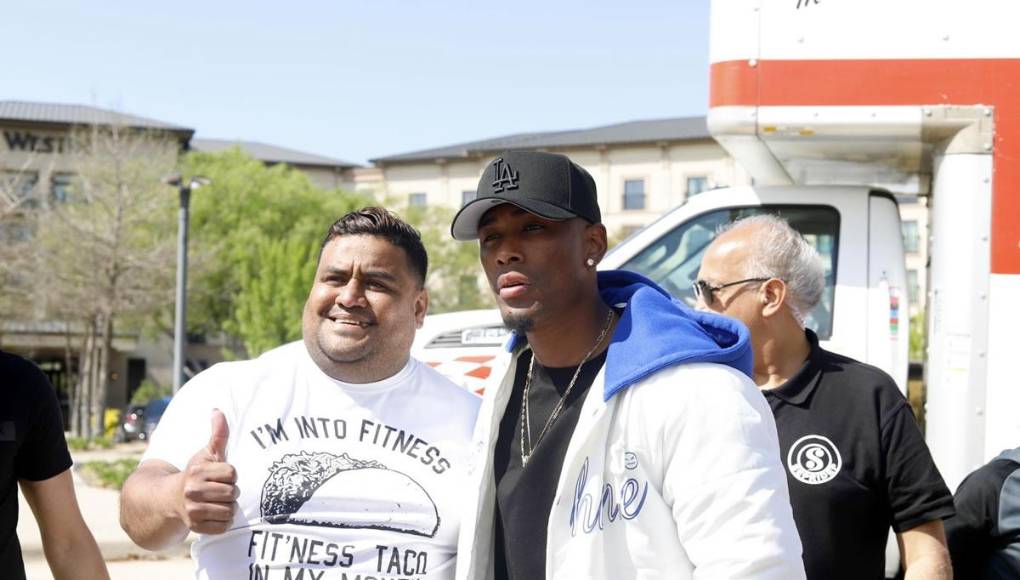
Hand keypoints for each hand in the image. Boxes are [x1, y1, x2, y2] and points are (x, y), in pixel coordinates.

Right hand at [176, 409, 238, 533]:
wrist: (170, 499)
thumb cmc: (196, 474)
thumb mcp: (207, 453)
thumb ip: (218, 434)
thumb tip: (218, 411)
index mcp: (197, 472)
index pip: (232, 474)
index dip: (230, 475)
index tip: (218, 476)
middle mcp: (192, 491)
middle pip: (233, 493)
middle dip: (230, 492)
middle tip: (217, 490)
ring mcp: (192, 511)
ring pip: (230, 511)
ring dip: (229, 507)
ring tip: (216, 502)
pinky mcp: (195, 527)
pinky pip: (224, 526)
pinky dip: (224, 522)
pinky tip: (213, 514)